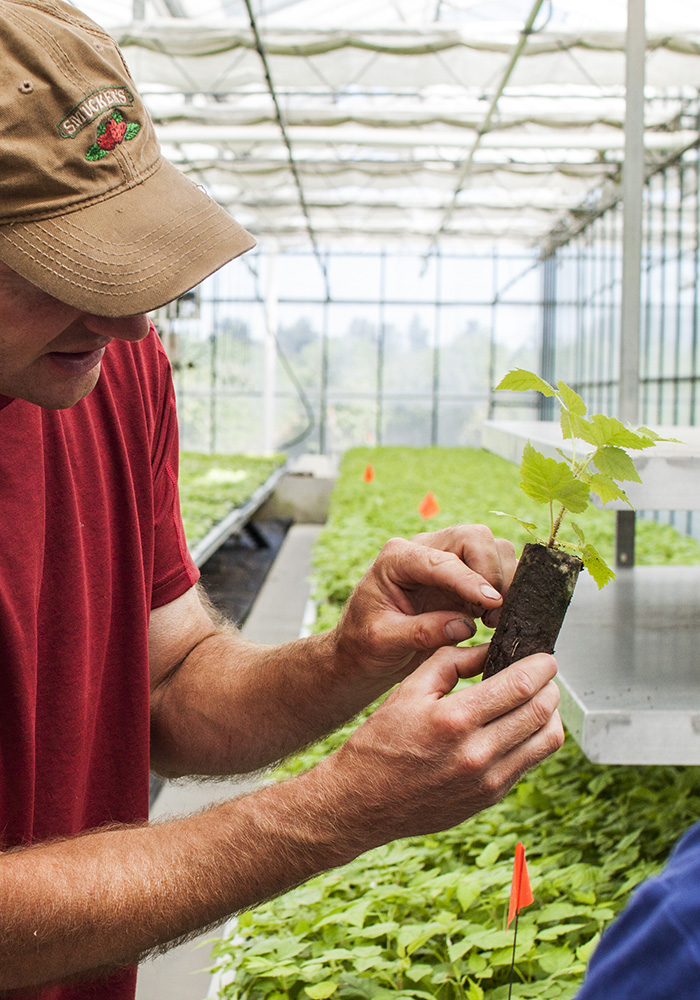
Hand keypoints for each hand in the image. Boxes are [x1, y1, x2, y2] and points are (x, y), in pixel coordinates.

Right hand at [319, 645, 563, 850]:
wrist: (363, 802)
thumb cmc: (382, 742)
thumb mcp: (408, 690)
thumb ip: (451, 662)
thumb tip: (488, 649)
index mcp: (454, 720)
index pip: (520, 686)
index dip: (542, 666)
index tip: (545, 657)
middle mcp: (476, 753)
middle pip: (541, 711)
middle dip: (550, 686)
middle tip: (544, 674)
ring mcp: (487, 781)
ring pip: (546, 741)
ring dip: (551, 714)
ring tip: (538, 699)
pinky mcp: (490, 797)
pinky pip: (530, 763)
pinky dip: (535, 739)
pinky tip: (520, 725)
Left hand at [333, 524, 516, 685]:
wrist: (364, 649)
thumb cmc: (365, 642)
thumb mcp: (383, 640)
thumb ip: (421, 632)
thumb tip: (464, 625)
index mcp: (397, 558)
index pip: (442, 559)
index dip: (470, 579)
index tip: (491, 602)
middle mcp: (425, 549)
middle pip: (475, 537)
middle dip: (492, 572)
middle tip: (491, 614)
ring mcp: (448, 560)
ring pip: (493, 548)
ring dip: (503, 581)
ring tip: (491, 620)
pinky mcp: (465, 576)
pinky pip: (499, 567)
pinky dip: (507, 587)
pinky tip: (494, 617)